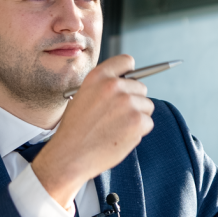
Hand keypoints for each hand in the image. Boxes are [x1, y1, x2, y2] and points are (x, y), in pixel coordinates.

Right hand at [30, 54, 154, 206]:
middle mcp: (114, 86)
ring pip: (147, 106)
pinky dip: (138, 132)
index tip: (130, 80)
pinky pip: (148, 123)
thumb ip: (104, 88)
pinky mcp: (138, 121)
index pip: (126, 61)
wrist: (69, 155)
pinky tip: (120, 137)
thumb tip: (127, 86)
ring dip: (137, 117)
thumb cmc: (74, 130)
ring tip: (116, 128)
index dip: (130, 73)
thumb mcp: (82, 97)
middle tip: (117, 116)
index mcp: (98, 76)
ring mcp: (128, 103)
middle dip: (134, 101)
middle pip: (141, 87)